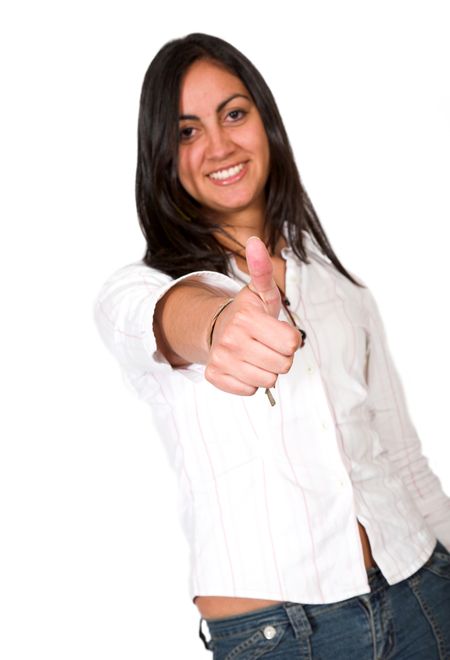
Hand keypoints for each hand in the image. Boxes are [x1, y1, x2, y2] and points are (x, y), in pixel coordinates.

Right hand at [205, 236, 302, 395]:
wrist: (216, 328)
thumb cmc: (248, 313)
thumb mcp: (261, 292)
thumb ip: (263, 271)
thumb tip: (255, 241)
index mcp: (247, 318)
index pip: (292, 344)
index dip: (290, 339)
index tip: (277, 331)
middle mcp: (231, 340)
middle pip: (283, 365)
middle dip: (280, 356)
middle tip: (266, 344)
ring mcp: (222, 360)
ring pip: (268, 381)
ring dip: (266, 370)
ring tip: (256, 355)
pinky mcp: (216, 376)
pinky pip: (249, 391)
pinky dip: (250, 382)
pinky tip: (244, 365)